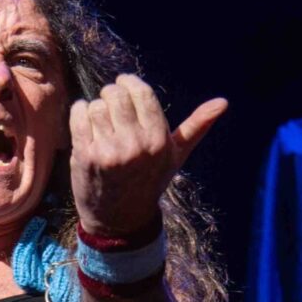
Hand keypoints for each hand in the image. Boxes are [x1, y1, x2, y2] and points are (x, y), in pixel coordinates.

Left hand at [70, 74, 225, 237]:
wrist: (119, 219)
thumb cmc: (149, 181)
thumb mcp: (176, 156)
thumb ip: (197, 126)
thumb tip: (223, 102)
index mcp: (159, 141)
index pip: (142, 92)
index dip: (129, 83)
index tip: (124, 85)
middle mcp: (136, 145)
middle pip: (115, 94)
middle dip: (111, 94)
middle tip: (111, 104)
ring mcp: (109, 152)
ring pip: (96, 105)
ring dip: (95, 108)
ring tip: (101, 122)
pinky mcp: (86, 156)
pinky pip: (78, 115)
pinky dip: (79, 114)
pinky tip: (86, 125)